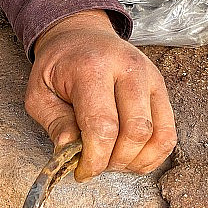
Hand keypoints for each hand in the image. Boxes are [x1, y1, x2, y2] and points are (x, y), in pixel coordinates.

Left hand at [25, 10, 176, 180]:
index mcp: (92, 68)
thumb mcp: (40, 93)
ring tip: (112, 162)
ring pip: (158, 135)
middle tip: (96, 165)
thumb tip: (69, 152)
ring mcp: (150, 78)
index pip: (103, 126)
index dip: (95, 159)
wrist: (81, 35)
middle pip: (135, 132)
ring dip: (135, 160)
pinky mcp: (161, 89)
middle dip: (115, 161)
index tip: (82, 172)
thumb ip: (55, 123)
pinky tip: (131, 159)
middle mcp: (129, 69)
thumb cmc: (58, 66)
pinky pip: (168, 132)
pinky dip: (153, 155)